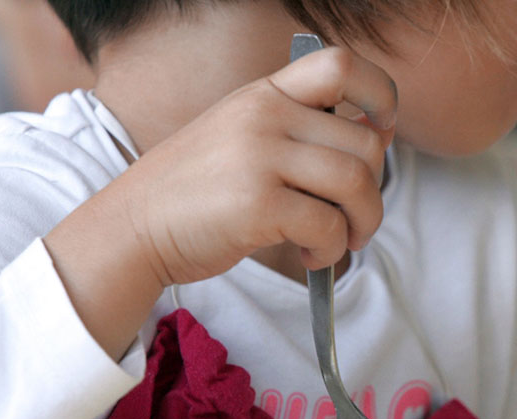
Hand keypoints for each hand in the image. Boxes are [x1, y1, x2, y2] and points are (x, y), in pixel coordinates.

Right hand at [43, 46, 396, 359]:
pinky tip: (310, 256)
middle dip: (375, 191)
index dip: (380, 94)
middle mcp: (264, 116)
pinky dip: (331, 250)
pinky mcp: (257, 204)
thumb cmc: (198, 190)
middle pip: (364, 143)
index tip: (382, 130)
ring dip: (362, 224)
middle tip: (356, 220)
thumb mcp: (244, 136)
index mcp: (265, 93)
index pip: (342, 63)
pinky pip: (328, 226)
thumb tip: (376, 136)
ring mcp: (259, 157)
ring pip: (356, 184)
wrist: (134, 226)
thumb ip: (300, 130)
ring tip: (340, 241)